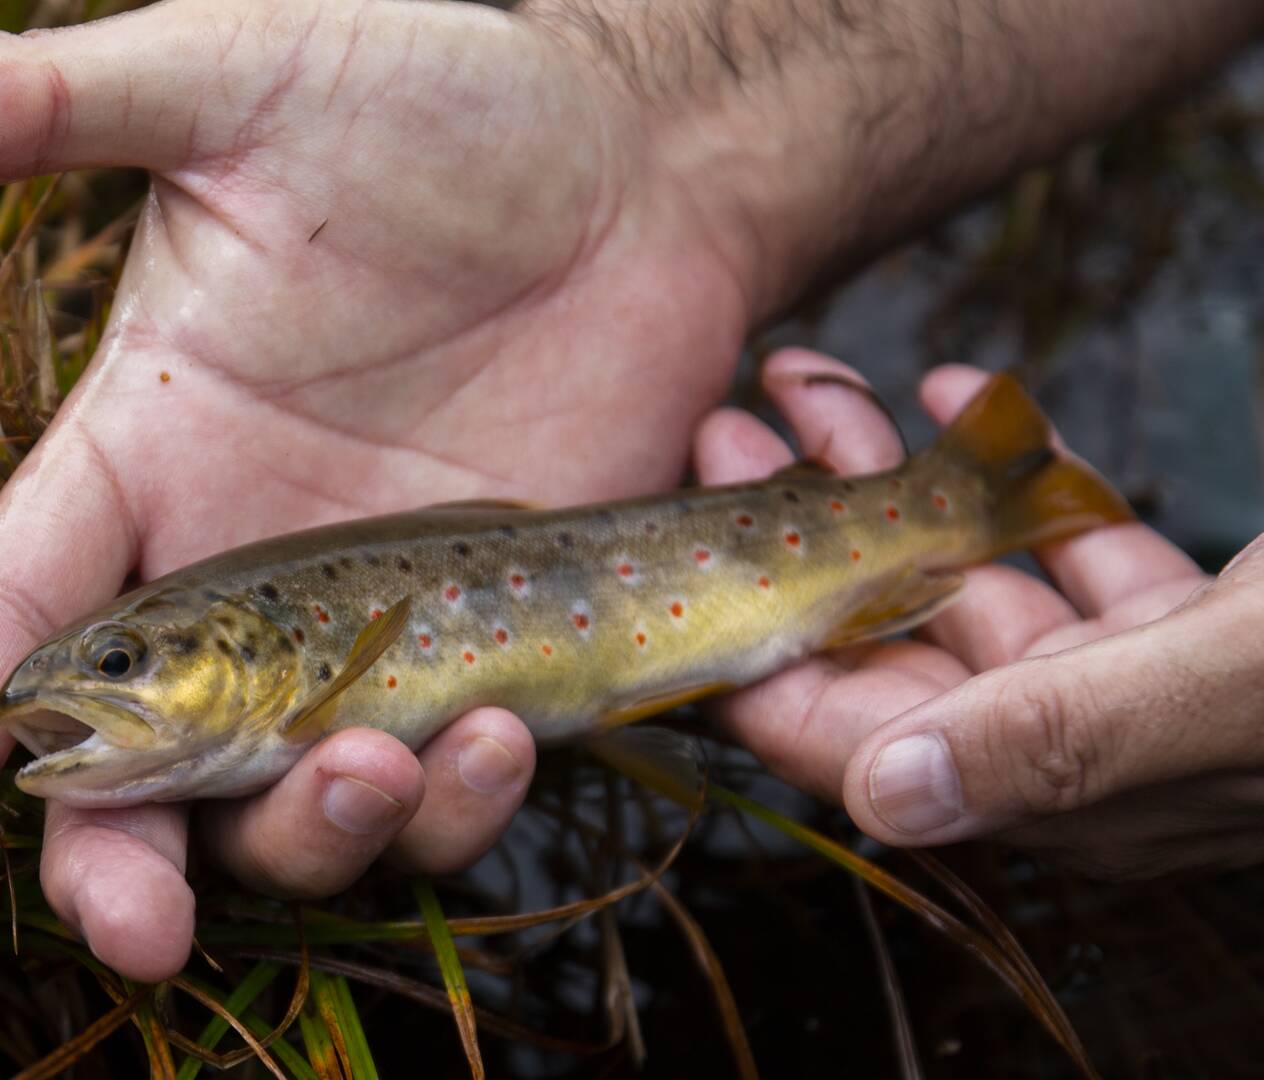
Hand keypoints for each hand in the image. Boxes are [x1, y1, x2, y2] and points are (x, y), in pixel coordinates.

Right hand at [0, 0, 754, 977]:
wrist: (635, 154)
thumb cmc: (429, 97)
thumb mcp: (232, 82)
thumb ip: (50, 107)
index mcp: (143, 450)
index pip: (9, 612)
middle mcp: (234, 570)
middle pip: (135, 774)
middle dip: (118, 870)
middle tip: (137, 934)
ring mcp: (365, 627)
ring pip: (295, 806)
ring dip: (316, 834)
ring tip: (378, 766)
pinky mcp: (491, 647)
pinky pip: (449, 776)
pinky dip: (457, 800)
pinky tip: (497, 737)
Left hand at [694, 349, 1263, 877]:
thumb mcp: (1230, 689)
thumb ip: (1059, 738)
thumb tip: (887, 796)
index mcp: (1065, 791)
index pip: (855, 737)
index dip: (755, 647)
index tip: (683, 554)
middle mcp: (1077, 748)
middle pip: (891, 638)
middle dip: (804, 533)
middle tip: (729, 435)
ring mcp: (1135, 686)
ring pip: (973, 579)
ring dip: (894, 484)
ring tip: (817, 391)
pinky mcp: (1198, 627)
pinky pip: (1074, 549)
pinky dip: (1016, 474)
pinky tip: (962, 396)